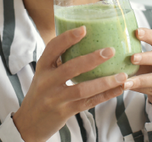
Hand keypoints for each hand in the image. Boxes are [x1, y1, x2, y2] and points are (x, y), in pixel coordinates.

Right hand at [13, 26, 127, 141]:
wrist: (29, 122)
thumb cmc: (42, 92)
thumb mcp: (44, 73)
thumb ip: (59, 60)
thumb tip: (83, 39)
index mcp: (42, 67)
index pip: (52, 49)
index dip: (67, 38)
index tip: (84, 29)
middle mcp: (47, 81)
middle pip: (71, 68)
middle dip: (92, 59)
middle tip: (110, 50)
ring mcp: (56, 98)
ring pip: (82, 89)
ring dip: (104, 82)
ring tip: (122, 75)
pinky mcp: (65, 112)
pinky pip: (88, 103)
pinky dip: (105, 96)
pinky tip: (118, 89)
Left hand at [125, 28, 151, 118]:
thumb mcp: (149, 55)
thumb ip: (137, 50)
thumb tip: (110, 46)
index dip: (149, 35)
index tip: (136, 32)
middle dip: (146, 58)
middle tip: (132, 58)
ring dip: (140, 80)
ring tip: (126, 82)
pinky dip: (140, 89)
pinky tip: (130, 88)